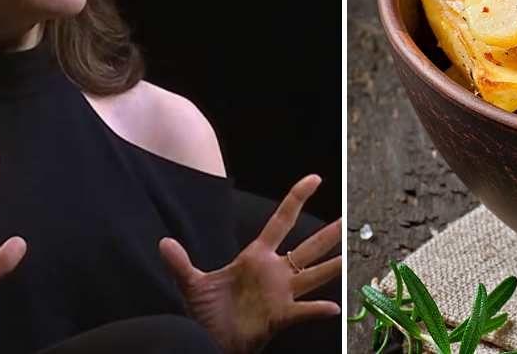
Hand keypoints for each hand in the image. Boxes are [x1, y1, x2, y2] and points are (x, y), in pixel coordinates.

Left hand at [159, 175, 341, 353]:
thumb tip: (163, 242)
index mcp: (256, 257)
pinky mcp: (280, 316)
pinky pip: (303, 311)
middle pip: (308, 247)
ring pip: (315, 275)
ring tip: (353, 256)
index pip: (281, 220)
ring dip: (334, 266)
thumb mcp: (192, 285)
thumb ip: (181, 263)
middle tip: (350, 217)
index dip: (297, 198)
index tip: (315, 179)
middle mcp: (275, 272)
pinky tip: (333, 308)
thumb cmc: (205, 315)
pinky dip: (317, 310)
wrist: (207, 343)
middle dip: (329, 233)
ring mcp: (281, 294)